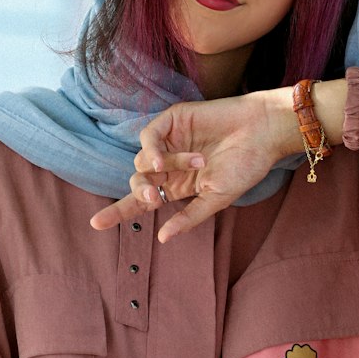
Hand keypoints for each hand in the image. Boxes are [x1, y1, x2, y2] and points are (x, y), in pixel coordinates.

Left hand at [89, 88, 301, 242]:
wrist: (263, 132)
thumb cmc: (246, 167)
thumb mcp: (217, 199)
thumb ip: (189, 217)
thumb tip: (162, 238)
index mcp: (179, 187)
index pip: (142, 202)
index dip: (119, 211)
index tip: (95, 224)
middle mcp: (170, 165)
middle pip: (136, 182)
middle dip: (138, 194)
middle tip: (152, 198)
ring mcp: (170, 141)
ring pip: (142, 161)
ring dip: (162, 168)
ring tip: (196, 164)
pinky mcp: (173, 120)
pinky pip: (148, 136)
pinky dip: (151, 149)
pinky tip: (162, 159)